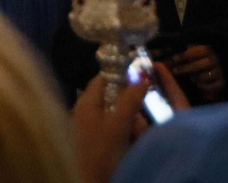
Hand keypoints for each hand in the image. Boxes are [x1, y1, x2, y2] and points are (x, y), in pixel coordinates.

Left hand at [73, 65, 176, 182]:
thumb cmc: (104, 151)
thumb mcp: (119, 124)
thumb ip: (130, 98)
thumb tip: (142, 76)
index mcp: (85, 103)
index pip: (102, 79)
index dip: (121, 75)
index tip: (141, 77)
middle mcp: (84, 112)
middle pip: (110, 96)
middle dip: (129, 102)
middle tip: (143, 109)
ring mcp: (89, 128)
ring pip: (114, 114)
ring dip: (129, 119)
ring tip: (138, 129)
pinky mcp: (96, 142)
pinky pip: (114, 129)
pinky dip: (125, 131)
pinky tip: (133, 139)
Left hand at [170, 44, 223, 99]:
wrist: (221, 68)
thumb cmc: (202, 59)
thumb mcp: (196, 51)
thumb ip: (186, 53)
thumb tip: (174, 55)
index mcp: (208, 50)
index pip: (197, 51)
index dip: (185, 55)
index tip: (174, 58)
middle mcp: (215, 60)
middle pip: (201, 64)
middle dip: (186, 68)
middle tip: (175, 71)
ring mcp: (220, 71)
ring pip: (208, 75)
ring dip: (197, 77)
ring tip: (191, 77)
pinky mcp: (223, 82)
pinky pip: (215, 85)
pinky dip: (206, 86)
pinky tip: (199, 85)